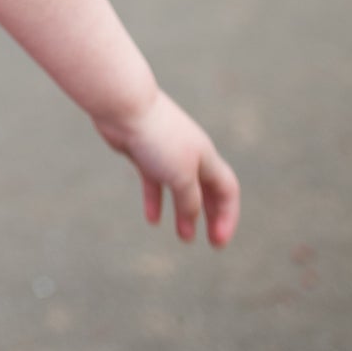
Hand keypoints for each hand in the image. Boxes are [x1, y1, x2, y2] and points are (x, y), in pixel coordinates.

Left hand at [95, 87, 239, 246]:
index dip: (227, 216)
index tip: (218, 242)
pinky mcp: (143, 153)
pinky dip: (155, 200)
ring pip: (180, 188)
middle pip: (207, 190)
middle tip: (211, 242)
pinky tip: (152, 219)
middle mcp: (189, 154)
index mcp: (206, 157)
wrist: (124, 108)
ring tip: (184, 237)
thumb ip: (190, 201)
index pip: (227, 190)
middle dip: (211, 216)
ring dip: (184, 213)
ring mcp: (165, 153)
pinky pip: (154, 182)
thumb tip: (191, 219)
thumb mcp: (181, 177)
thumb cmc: (157, 139)